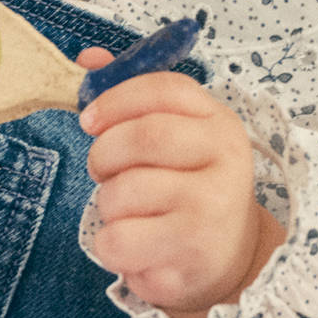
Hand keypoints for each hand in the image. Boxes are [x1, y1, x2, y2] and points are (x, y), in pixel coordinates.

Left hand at [77, 51, 283, 317]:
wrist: (229, 257)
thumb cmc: (190, 190)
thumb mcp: (178, 138)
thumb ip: (134, 99)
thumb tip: (87, 60)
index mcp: (220, 123)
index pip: (165, 89)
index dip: (116, 99)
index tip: (90, 119)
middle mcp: (225, 161)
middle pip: (143, 138)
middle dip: (104, 154)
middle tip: (103, 170)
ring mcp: (211, 209)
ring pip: (123, 192)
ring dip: (106, 204)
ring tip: (127, 213)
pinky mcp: (191, 253)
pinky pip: (119, 240)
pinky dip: (110, 244)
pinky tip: (134, 246)